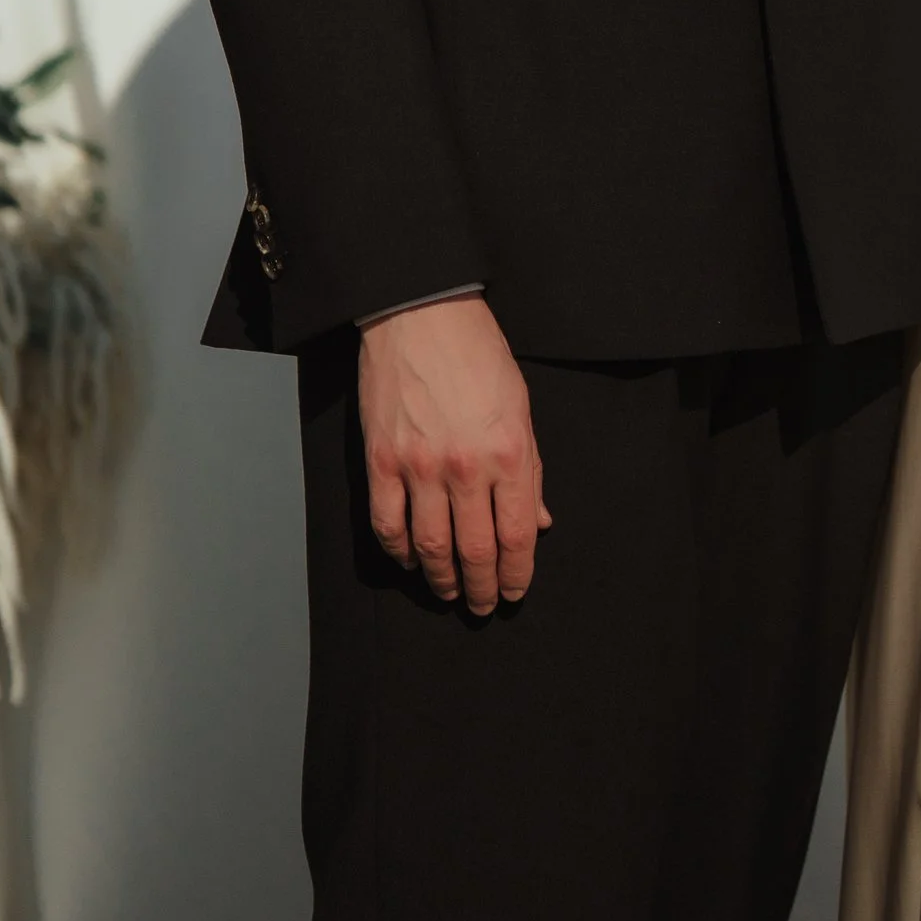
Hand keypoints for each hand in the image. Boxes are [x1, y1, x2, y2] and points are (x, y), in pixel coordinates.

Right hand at [357, 293, 549, 611]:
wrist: (421, 314)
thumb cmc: (478, 355)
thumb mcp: (521, 407)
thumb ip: (530, 469)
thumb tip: (539, 521)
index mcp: (508, 453)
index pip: (516, 536)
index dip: (516, 574)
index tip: (514, 592)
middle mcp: (465, 467)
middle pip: (475, 551)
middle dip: (481, 588)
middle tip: (481, 606)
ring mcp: (419, 467)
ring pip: (430, 548)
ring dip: (442, 580)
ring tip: (449, 592)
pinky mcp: (381, 461)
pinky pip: (388, 525)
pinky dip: (400, 553)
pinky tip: (411, 561)